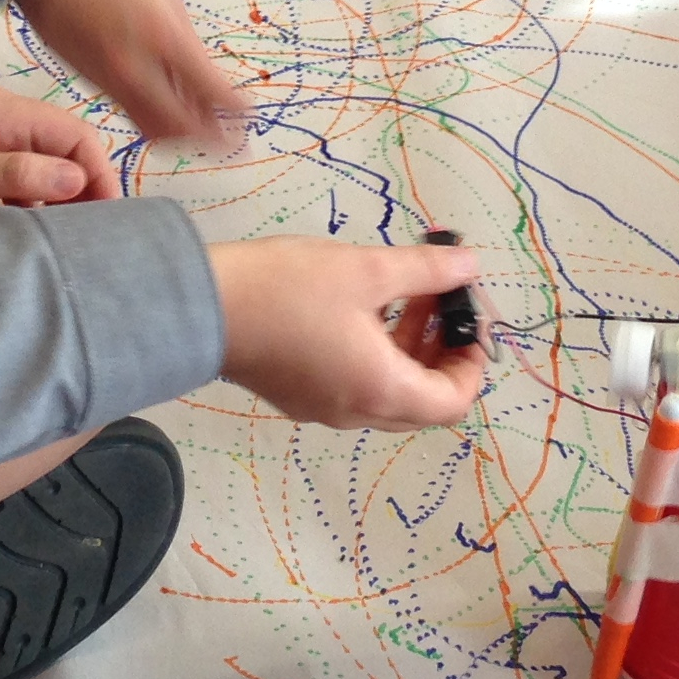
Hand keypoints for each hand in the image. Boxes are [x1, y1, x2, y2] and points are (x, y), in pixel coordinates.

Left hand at [0, 86, 111, 223]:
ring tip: (70, 236)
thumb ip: (12, 176)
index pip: (75, 133)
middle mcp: (1, 119)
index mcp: (0, 112)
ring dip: (65, 198)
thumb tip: (73, 180)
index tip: (108, 215)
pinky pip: (26, 181)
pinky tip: (36, 232)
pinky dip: (39, 205)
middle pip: (68, 148)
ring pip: (50, 166)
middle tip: (94, 232)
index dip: (98, 173)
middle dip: (87, 187)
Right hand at [13, 0, 251, 146]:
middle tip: (232, 141)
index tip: (249, 114)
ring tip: (203, 133)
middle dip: (213, 139)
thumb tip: (204, 75)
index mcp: (163, 37)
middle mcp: (137, 68)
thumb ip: (186, 39)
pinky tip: (169, 114)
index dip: (236, 110)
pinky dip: (155, 122)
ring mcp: (112, 80)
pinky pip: (132, 114)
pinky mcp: (93, 84)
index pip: (211, 91)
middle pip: (184, 127)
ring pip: (154, 130)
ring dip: (183, 137)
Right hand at [210, 236, 487, 428]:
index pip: (453, 402)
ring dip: (409, 352)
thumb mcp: (367, 269)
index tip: (468, 320)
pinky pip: (355, 387)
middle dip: (443, 354)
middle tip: (443, 306)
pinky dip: (376, 357)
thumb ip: (426, 271)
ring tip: (408, 296)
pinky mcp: (299, 395)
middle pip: (423, 403)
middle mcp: (357, 412)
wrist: (205, 307)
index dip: (473, 364)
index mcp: (381, 389)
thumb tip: (472, 266)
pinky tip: (364, 310)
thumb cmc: (290, 288)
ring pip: (387, 393)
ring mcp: (324, 408)